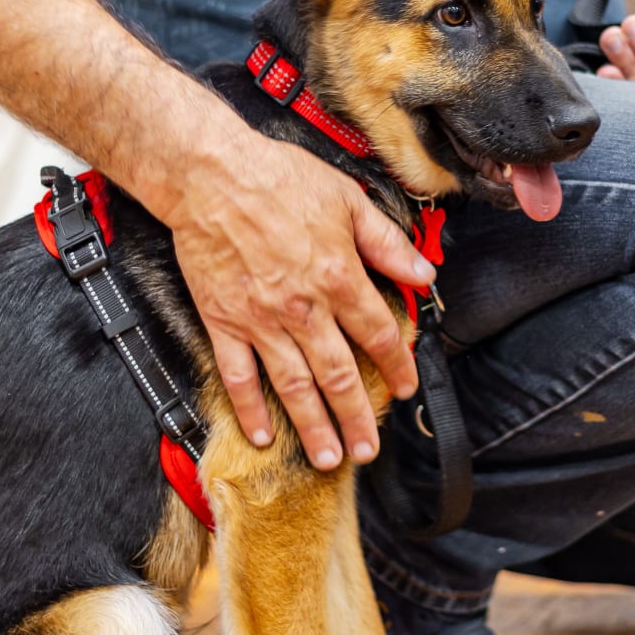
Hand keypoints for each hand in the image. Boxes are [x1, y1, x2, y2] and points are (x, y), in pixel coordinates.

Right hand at [163, 130, 431, 470]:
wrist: (210, 176)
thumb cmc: (278, 179)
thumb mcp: (347, 200)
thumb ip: (387, 244)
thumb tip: (424, 274)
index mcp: (338, 277)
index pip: (377, 333)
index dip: (396, 364)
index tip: (405, 387)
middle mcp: (303, 308)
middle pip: (339, 375)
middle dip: (357, 417)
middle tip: (368, 449)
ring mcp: (261, 321)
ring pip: (294, 386)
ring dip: (314, 427)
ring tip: (329, 458)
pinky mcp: (224, 323)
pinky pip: (238, 376)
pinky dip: (250, 409)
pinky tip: (264, 435)